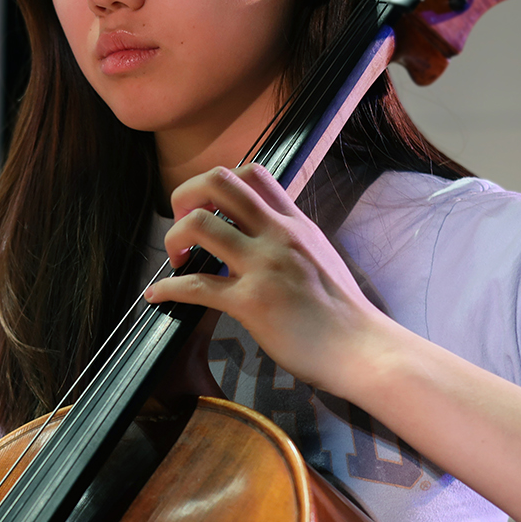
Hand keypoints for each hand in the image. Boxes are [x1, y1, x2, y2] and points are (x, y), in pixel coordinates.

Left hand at [144, 165, 386, 395]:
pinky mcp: (251, 302)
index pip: (253, 173)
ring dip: (174, 237)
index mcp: (294, 224)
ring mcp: (264, 266)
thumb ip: (290, 242)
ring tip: (175, 257)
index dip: (219, 183)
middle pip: (219, 182)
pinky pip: (196, 285)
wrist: (362, 348)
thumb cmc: (343, 312)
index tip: (208, 207)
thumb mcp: (320, 257)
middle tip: (182, 222)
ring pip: (199, 224)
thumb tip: (263, 238)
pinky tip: (158, 295)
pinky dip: (168, 288)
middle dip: (186, 194)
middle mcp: (278, 235)